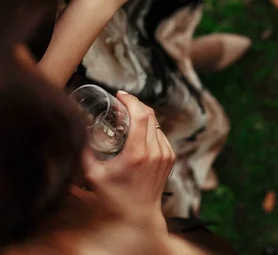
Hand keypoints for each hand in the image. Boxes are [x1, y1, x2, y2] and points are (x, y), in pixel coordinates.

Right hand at [82, 92, 175, 231]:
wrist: (137, 215)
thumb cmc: (113, 197)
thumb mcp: (93, 174)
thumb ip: (83, 151)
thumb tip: (75, 129)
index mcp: (138, 154)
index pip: (141, 115)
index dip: (131, 100)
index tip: (120, 95)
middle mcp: (155, 152)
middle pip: (150, 114)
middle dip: (135, 104)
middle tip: (120, 104)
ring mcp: (165, 154)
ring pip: (156, 123)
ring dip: (142, 116)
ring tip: (126, 117)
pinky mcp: (170, 157)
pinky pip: (160, 134)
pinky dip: (149, 128)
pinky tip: (137, 131)